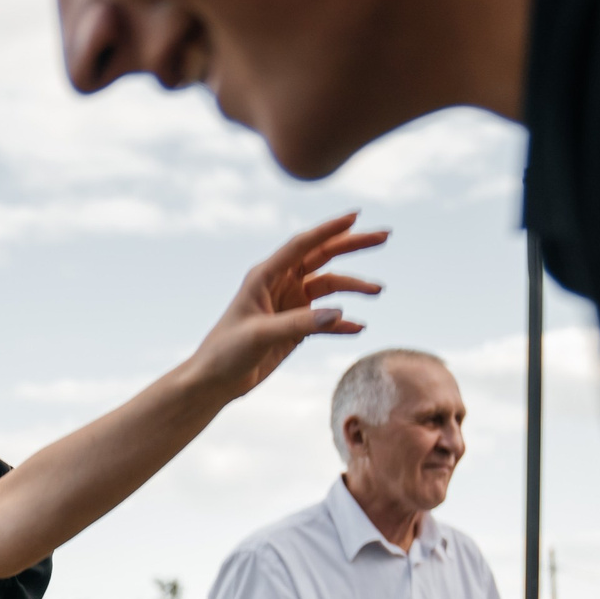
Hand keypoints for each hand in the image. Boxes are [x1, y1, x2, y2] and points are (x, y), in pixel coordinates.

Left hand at [182, 214, 387, 402]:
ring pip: (329, 286)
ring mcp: (290, 305)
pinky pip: (326, 321)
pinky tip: (359, 328)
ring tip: (378, 291)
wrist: (214, 382)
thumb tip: (340, 314)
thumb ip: (299, 324)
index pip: (302, 245)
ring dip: (354, 286)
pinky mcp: (296, 328)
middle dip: (353, 245)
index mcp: (265, 276)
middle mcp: (280, 284)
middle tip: (385, 235)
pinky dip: (342, 323)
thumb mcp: (260, 335)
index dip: (329, 229)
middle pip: (323, 256)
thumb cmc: (225, 352)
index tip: (356, 216)